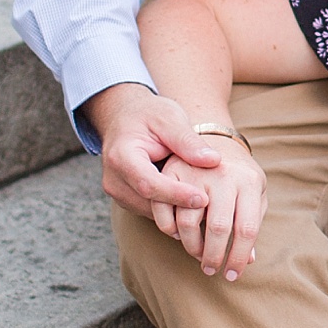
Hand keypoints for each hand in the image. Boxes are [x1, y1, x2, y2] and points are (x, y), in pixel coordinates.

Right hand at [84, 82, 225, 219]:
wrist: (124, 116)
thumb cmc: (148, 115)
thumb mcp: (170, 118)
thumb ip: (188, 140)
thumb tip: (213, 160)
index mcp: (121, 156)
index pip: (149, 184)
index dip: (176, 194)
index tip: (204, 198)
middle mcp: (114, 178)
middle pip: (149, 202)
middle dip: (180, 208)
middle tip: (212, 209)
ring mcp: (117, 191)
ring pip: (150, 211)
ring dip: (177, 212)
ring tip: (206, 208)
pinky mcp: (125, 198)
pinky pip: (149, 210)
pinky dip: (170, 210)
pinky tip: (192, 203)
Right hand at [162, 138, 266, 280]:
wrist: (211, 133)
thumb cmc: (238, 170)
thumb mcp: (254, 189)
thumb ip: (253, 220)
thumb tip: (250, 259)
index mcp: (248, 180)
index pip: (247, 229)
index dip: (240, 257)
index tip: (234, 275)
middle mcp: (223, 175)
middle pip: (219, 228)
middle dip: (215, 257)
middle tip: (212, 271)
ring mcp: (197, 172)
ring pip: (189, 222)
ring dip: (192, 247)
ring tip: (198, 256)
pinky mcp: (172, 170)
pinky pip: (165, 210)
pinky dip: (170, 229)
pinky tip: (179, 237)